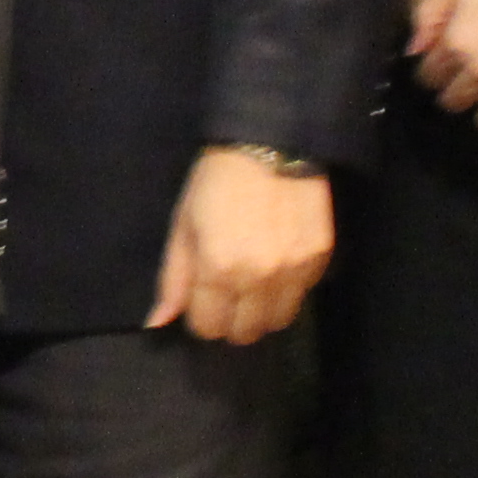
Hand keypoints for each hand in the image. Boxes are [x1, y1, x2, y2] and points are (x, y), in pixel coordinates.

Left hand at [150, 150, 333, 344]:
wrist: (270, 145)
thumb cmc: (214, 183)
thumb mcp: (183, 226)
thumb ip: (173, 279)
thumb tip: (157, 323)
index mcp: (219, 268)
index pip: (210, 327)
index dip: (202, 318)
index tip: (202, 301)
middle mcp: (260, 277)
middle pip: (246, 332)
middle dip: (231, 320)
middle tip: (226, 295)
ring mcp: (295, 270)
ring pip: (279, 321)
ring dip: (262, 312)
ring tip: (252, 284)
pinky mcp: (320, 259)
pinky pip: (302, 295)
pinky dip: (287, 290)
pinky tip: (276, 263)